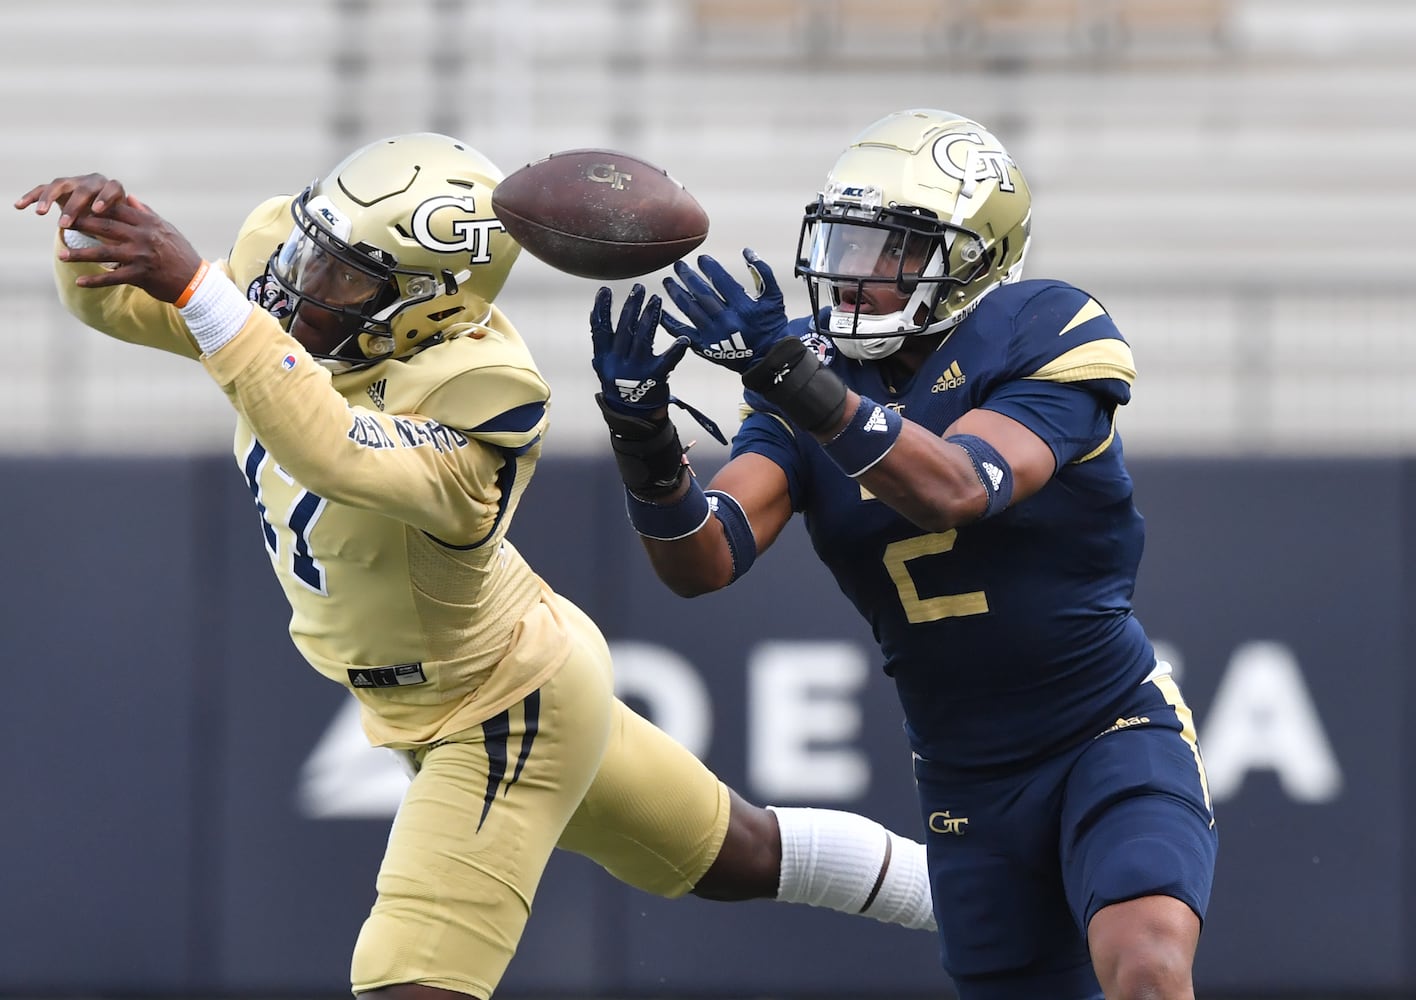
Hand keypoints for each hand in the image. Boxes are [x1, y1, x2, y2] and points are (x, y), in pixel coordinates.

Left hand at [15, 174, 203, 302]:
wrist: (196, 282)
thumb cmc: (180, 254)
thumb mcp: (166, 229)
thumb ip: (146, 213)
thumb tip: (129, 198)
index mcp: (148, 223)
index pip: (116, 209)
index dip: (94, 205)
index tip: (76, 203)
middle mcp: (143, 237)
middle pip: (105, 227)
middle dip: (81, 225)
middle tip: (61, 224)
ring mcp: (141, 256)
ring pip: (104, 252)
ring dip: (80, 255)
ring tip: (62, 255)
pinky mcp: (141, 276)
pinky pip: (112, 278)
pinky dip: (95, 281)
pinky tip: (79, 283)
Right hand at [590, 283, 690, 415]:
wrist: (632, 415)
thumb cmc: (620, 384)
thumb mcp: (604, 365)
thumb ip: (603, 342)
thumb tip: (596, 311)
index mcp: (604, 359)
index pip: (601, 330)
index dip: (602, 309)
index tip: (605, 290)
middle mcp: (618, 364)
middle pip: (625, 329)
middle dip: (632, 306)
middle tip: (639, 288)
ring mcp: (637, 371)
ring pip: (644, 338)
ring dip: (650, 316)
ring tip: (656, 299)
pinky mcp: (655, 378)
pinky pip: (667, 361)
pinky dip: (676, 350)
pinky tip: (683, 339)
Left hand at [661, 249, 790, 373]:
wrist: (767, 358)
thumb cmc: (771, 325)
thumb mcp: (774, 297)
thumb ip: (763, 272)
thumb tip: (746, 251)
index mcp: (744, 307)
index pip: (722, 282)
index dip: (710, 268)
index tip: (701, 259)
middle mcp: (727, 321)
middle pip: (702, 294)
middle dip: (688, 276)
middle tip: (678, 265)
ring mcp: (714, 335)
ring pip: (690, 309)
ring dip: (676, 293)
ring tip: (667, 281)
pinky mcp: (705, 347)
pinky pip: (683, 332)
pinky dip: (670, 322)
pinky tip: (660, 311)